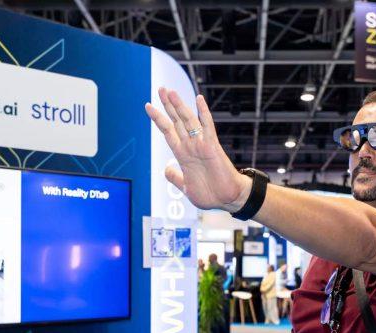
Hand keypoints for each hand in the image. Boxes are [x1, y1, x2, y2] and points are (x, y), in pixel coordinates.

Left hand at [145, 88, 250, 211]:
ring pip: (188, 120)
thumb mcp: (185, 187)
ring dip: (179, 106)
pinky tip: (199, 99)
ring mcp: (201, 145)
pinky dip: (203, 112)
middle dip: (167, 105)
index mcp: (183, 154)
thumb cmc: (210, 194)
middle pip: (176, 121)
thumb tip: (166, 168)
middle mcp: (191, 146)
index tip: (148, 106)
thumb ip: (175, 177)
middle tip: (160, 88)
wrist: (227, 200)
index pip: (168, 131)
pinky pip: (207, 126)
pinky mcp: (212, 146)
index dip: (158, 119)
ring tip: (170, 92)